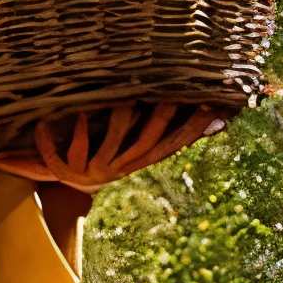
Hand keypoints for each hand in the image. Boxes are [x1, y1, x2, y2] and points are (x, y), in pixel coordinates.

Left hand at [0, 101, 229, 192]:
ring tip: (123, 101)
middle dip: (160, 122)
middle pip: (146, 145)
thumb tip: (217, 117)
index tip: (211, 104)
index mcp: (138, 158)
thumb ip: (165, 129)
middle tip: (171, 98)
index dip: (192, 127)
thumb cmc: (107, 153)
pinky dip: (75, 131)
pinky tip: (77, 113)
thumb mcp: (135, 144)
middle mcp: (120, 165)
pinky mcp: (67, 168)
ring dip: (118, 123)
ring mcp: (94, 168)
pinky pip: (73, 150)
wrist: (66, 183)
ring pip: (111, 145)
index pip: (173, 142)